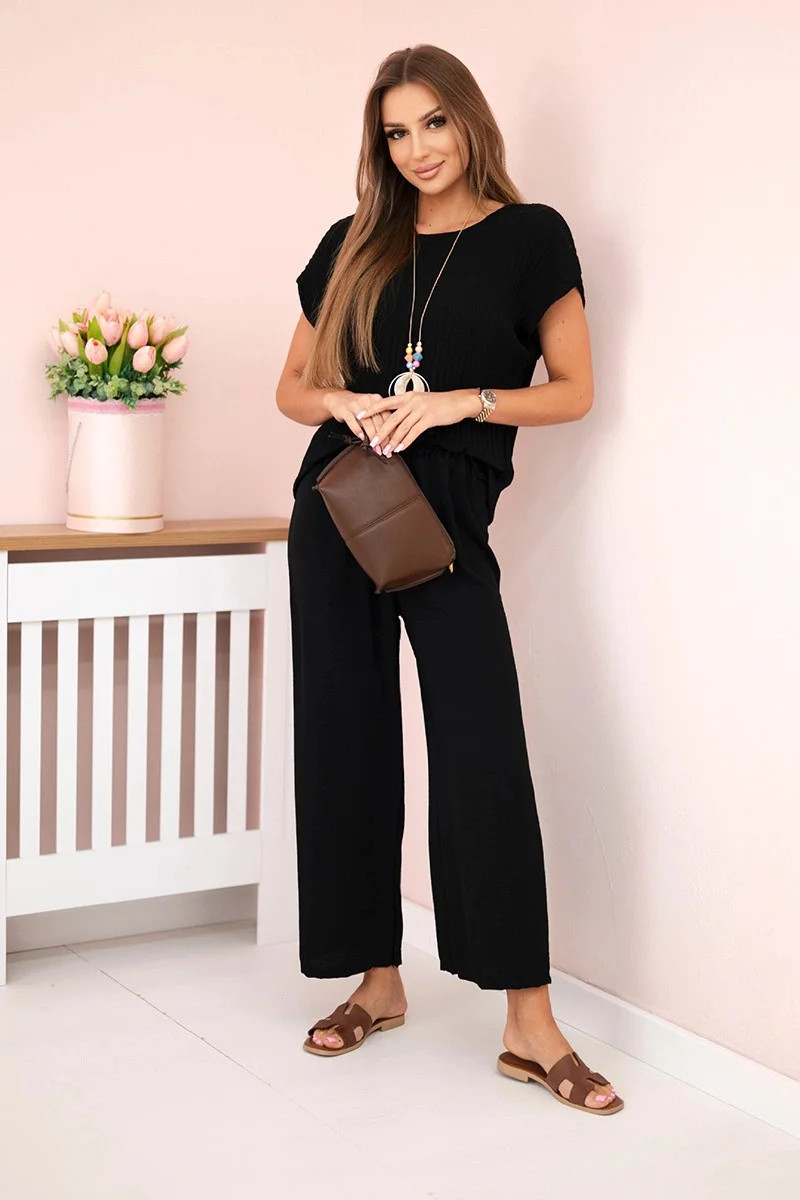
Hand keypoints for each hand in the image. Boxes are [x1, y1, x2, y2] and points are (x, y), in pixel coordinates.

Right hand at [323, 389, 401, 452]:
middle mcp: (368, 400)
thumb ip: (381, 419)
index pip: (388, 418)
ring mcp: (356, 405)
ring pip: (367, 423)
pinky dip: (358, 431)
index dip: (391, 433)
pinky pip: (352, 422)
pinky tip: (362, 438)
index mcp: (377, 399)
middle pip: (379, 422)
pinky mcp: (345, 410)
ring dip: (372, 438)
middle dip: (383, 439)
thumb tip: (391, 438)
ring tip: (375, 448)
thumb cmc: (358, 407)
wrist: (338, 398)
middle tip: (385, 450)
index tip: (393, 445)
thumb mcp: (371, 409)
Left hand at [353, 389, 480, 453]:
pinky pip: (415, 431)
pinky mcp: (430, 418)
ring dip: (393, 440)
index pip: (385, 402)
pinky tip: (401, 448)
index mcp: (407, 396)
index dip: (371, 409)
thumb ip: (406, 407)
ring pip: (402, 427)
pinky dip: (407, 441)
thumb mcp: (420, 401)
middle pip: (391, 418)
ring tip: (386, 450)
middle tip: (372, 442)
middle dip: (380, 431)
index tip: (359, 415)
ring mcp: (421, 409)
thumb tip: (393, 417)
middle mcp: (412, 401)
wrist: (457, 402)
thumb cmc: (438, 403)